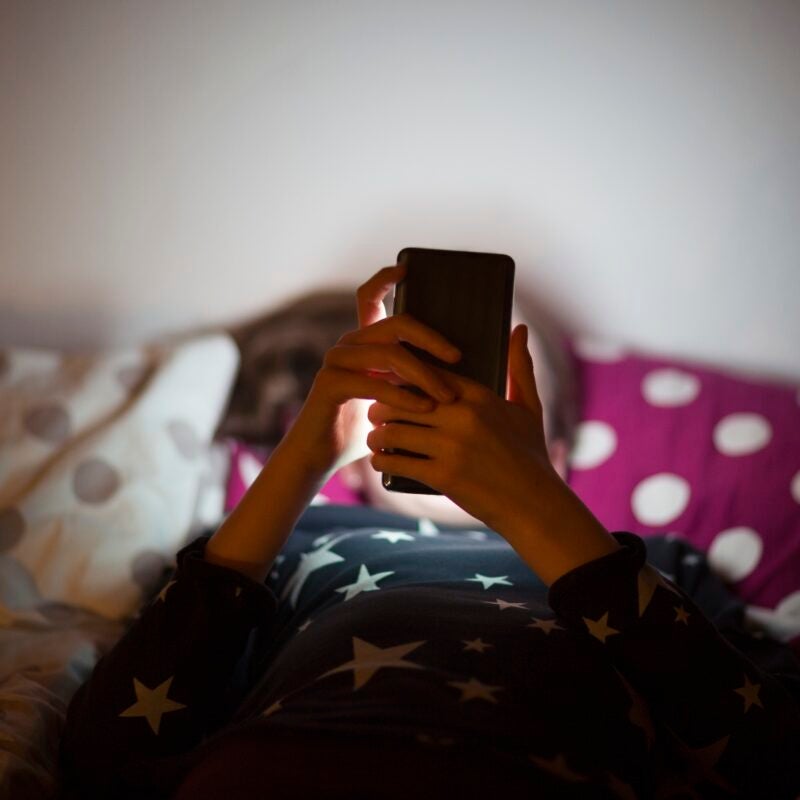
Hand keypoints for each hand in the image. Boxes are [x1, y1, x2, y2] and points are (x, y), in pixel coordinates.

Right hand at [284, 264, 461, 477]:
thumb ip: (411, 382)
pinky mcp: (330, 384)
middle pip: (396, 325)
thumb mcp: (393, 401)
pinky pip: (374, 383)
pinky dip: (403, 396)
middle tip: (458, 357)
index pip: (369, 298)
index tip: (406, 268)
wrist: (321, 456)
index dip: (385, 279)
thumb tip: (456, 372)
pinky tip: (424, 407)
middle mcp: (348, 345)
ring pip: (390, 354)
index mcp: (363, 343)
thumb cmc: (362, 430)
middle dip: (432, 339)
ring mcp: (336, 362)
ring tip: (448, 397)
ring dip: (425, 375)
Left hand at [365, 323, 561, 535]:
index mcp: (479, 397)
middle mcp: (463, 417)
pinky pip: (397, 461)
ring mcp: (452, 446)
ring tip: (375, 438)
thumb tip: (520, 328)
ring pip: (394, 430)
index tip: (391, 386)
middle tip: (375, 414)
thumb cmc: (531, 455)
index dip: (403, 380)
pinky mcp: (443, 475)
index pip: (426, 375)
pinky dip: (382, 461)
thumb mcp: (529, 407)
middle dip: (383, 407)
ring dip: (378, 435)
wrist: (535, 505)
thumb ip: (520, 366)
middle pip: (402, 400)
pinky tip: (379, 460)